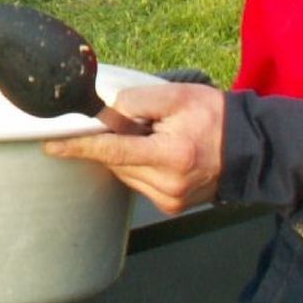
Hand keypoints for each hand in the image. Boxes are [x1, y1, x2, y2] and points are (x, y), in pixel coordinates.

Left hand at [45, 82, 223, 215]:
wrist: (250, 148)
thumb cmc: (214, 116)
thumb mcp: (176, 96)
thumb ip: (136, 101)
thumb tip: (107, 115)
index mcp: (171, 155)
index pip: (112, 151)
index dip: (79, 147)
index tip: (51, 146)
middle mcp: (168, 184)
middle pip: (116, 161)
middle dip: (114, 142)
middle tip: (138, 125)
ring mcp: (170, 199)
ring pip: (125, 173)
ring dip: (129, 155)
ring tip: (158, 139)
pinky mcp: (171, 207)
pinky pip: (138, 183)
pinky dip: (140, 166)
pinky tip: (161, 154)